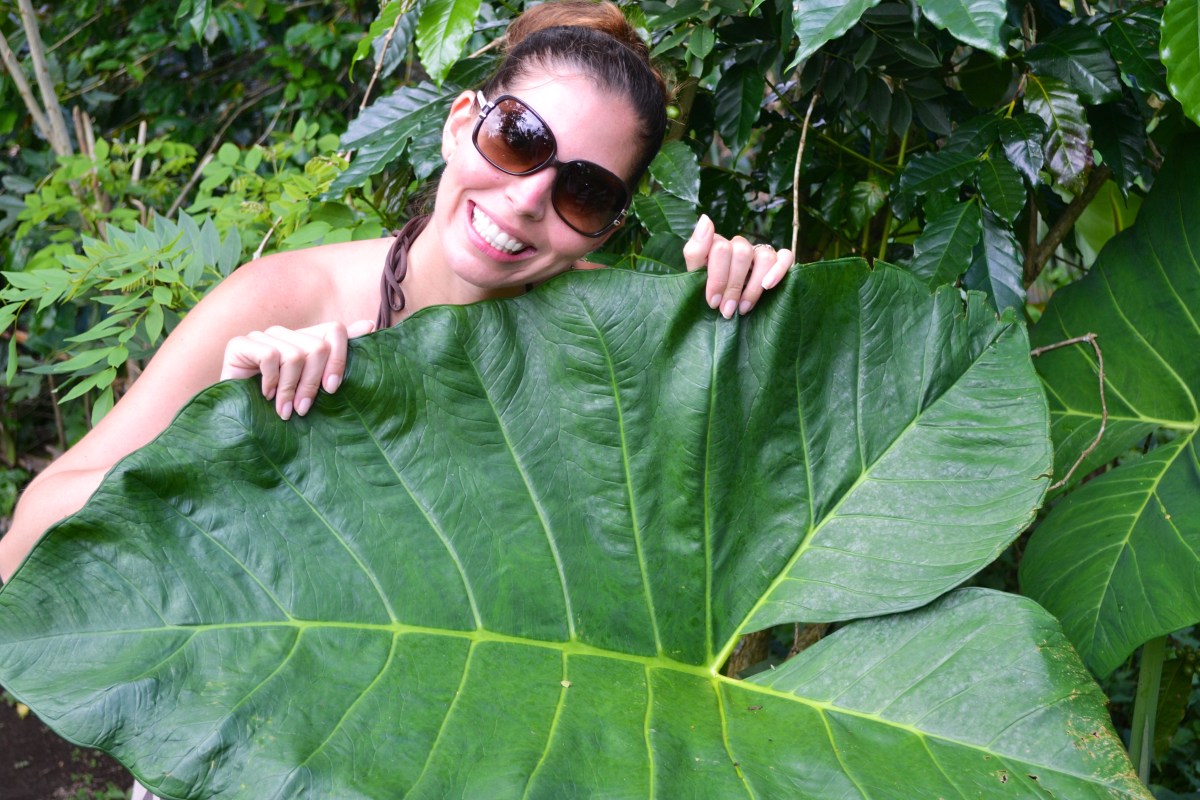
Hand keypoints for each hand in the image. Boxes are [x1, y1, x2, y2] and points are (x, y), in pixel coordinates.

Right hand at [220, 319, 375, 419]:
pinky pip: (269, 356)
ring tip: (284, 410)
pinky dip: (270, 381)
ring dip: (290, 389)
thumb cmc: (279, 407)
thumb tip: (371, 325)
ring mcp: (262, 336)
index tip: (333, 389)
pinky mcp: (239, 344)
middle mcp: (285, 333)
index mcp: (304, 340)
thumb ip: (336, 359)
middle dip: (312, 384)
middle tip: (303, 409)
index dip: (339, 358)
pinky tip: (264, 395)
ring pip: (294, 354)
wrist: (236, 419)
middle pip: (317, 347)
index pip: (335, 330)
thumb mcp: (312, 387)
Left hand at [682, 214, 794, 318]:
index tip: (713, 301)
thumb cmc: (708, 292)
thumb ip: (695, 250)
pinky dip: (778, 270)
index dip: (717, 278)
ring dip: (754, 286)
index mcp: (717, 245)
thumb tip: (705, 219)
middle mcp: (739, 245)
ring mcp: (759, 252)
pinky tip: (768, 287)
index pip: (721, 248)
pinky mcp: (778, 260)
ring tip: (743, 308)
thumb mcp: (694, 274)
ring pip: (764, 257)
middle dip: (734, 285)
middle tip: (727, 310)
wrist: (724, 308)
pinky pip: (786, 256)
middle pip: (742, 253)